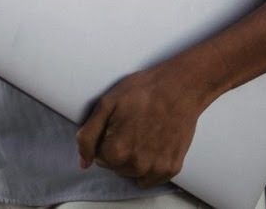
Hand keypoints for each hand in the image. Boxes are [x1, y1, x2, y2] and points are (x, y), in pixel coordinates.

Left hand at [76, 60, 210, 186]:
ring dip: (135, 158)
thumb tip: (83, 162)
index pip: (99, 158)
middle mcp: (136, 165)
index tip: (120, 124)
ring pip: (132, 173)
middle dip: (121, 150)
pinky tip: (156, 144)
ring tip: (146, 133)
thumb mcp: (107, 104)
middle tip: (134, 126)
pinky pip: (151, 179)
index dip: (108, 139)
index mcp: (116, 151)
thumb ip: (88, 136)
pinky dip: (151, 166)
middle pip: (116, 167)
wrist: (182, 86)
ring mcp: (156, 168)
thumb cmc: (144, 90)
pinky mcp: (172, 168)